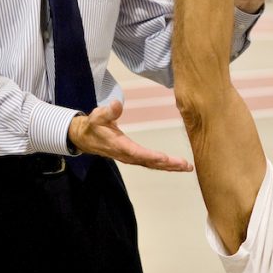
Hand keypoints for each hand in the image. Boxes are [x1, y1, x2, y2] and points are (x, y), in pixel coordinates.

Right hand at [68, 101, 192, 171]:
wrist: (86, 139)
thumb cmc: (93, 126)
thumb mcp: (97, 116)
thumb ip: (108, 112)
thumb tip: (117, 104)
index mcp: (119, 145)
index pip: (136, 152)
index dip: (150, 156)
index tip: (164, 158)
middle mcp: (127, 155)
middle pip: (149, 162)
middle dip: (167, 164)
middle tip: (185, 165)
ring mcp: (131, 158)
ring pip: (152, 164)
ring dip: (170, 166)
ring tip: (187, 167)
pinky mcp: (134, 157)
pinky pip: (151, 163)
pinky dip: (165, 165)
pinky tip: (177, 166)